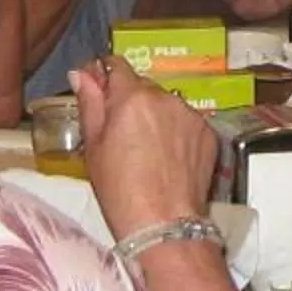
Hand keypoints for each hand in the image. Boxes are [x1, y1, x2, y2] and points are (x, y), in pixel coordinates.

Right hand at [72, 56, 217, 238]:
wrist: (164, 224)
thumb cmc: (120, 191)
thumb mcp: (94, 147)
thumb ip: (90, 104)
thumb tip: (82, 74)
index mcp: (132, 97)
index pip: (116, 66)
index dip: (105, 76)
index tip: (100, 92)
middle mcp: (165, 97)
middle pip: (142, 86)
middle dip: (131, 102)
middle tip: (122, 135)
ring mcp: (191, 114)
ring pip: (166, 104)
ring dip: (156, 116)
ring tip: (148, 151)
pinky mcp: (209, 133)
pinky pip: (186, 122)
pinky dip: (177, 132)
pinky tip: (168, 158)